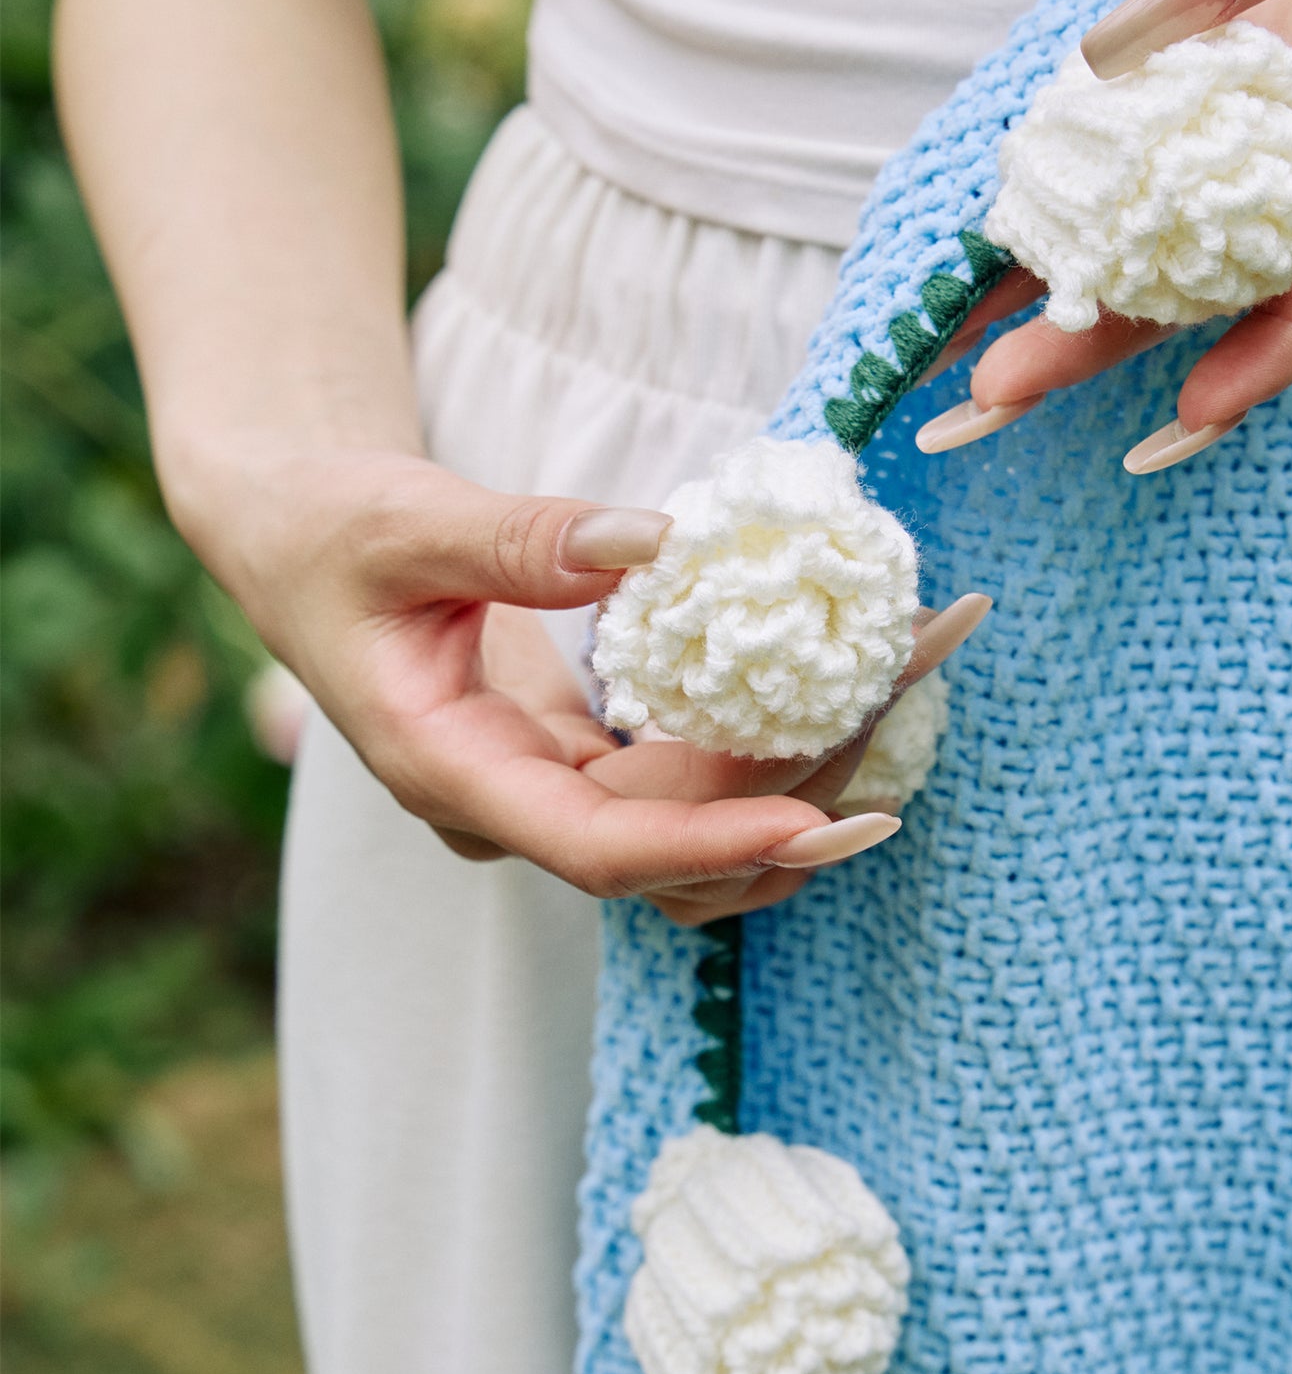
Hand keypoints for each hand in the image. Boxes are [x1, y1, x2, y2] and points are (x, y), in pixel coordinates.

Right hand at [226, 449, 987, 926]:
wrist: (303, 541)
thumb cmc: (330, 533)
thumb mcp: (406, 522)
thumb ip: (521, 538)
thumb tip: (660, 542)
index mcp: (450, 772)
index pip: (592, 847)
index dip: (706, 845)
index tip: (817, 820)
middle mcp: (511, 806)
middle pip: (673, 851)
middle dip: (795, 796)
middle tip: (907, 696)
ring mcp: (550, 790)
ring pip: (696, 831)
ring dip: (802, 776)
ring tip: (905, 677)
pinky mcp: (585, 760)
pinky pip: (692, 783)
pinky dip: (769, 745)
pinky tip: (846, 685)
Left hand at [916, 0, 1291, 473]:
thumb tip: (1173, 9)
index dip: (1275, 347)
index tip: (1194, 409)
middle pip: (1204, 266)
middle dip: (1099, 340)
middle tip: (993, 394)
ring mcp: (1242, 96)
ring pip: (1147, 219)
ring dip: (1056, 288)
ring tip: (956, 350)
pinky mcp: (1192, 58)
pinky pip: (1119, 141)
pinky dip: (1056, 192)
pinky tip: (985, 239)